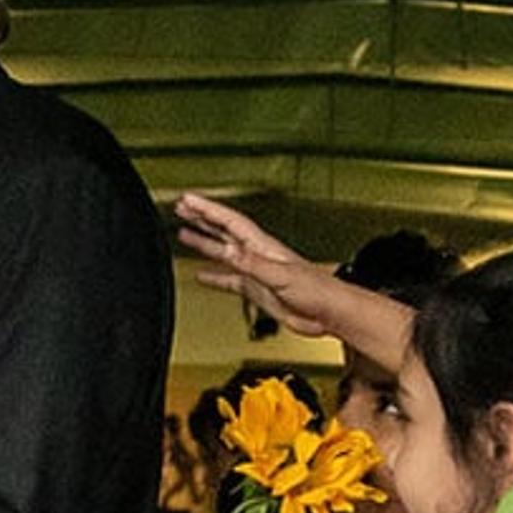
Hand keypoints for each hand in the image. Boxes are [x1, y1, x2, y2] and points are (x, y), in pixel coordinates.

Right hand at [174, 193, 334, 335]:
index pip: (229, 222)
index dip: (207, 210)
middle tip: (182, 207)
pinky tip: (202, 275)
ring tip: (184, 233)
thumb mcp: (280, 274)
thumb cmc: (317, 290)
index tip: (188, 200)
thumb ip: (251, 263)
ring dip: (204, 242)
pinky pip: (229, 279)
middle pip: (223, 230)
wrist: (330, 312)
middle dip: (201, 218)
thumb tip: (228, 251)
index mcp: (262, 247)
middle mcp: (257, 255)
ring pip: (223, 251)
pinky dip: (214, 276)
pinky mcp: (257, 290)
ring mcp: (256, 272)